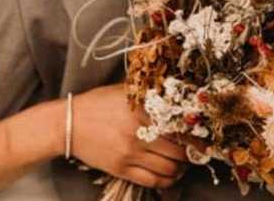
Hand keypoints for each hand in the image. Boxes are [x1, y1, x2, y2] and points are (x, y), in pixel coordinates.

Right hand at [70, 84, 187, 188]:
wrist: (68, 123)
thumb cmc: (98, 104)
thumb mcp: (125, 92)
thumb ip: (150, 97)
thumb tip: (179, 102)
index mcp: (142, 110)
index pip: (180, 127)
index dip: (197, 136)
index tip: (205, 139)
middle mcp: (138, 133)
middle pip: (179, 150)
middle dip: (192, 154)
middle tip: (196, 152)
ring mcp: (129, 153)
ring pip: (169, 168)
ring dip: (182, 168)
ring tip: (184, 163)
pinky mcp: (121, 169)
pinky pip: (153, 180)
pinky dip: (167, 180)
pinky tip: (170, 174)